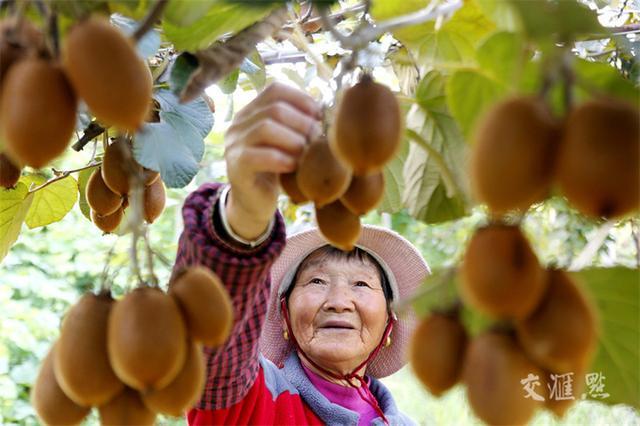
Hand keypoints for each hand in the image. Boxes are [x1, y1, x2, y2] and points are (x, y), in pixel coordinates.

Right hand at [224, 83, 320, 240]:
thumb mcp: (288, 142)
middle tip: (317, 140)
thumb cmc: (276, 170)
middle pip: (274, 109)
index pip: (275, 90)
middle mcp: (239, 124)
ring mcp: (234, 144)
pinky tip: (293, 167)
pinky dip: (282, 159)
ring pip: (266, 128)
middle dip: (303, 123)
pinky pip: (258, 156)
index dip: (301, 99)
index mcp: (251, 112)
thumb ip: (297, 125)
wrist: (254, 204)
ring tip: (305, 154)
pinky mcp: (236, 166)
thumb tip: (325, 110)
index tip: (319, 116)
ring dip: (294, 141)